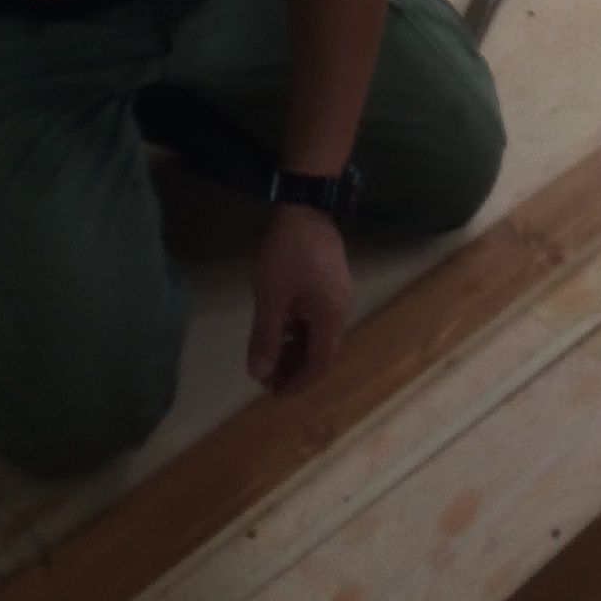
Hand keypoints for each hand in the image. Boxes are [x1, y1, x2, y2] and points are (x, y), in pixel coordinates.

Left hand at [247, 204, 352, 392]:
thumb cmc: (287, 254)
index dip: (299, 382)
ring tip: (271, 356)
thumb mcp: (270, 297)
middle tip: (269, 379)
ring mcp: (338, 294)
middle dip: (296, 368)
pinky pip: (318, 318)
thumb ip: (266, 338)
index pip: (319, 364)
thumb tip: (260, 374)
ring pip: (319, 334)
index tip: (275, 393)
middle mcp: (340, 309)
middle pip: (322, 351)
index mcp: (329, 317)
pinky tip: (282, 327)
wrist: (306, 206)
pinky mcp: (332, 281)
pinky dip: (300, 331)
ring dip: (297, 350)